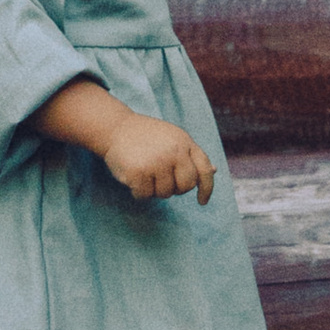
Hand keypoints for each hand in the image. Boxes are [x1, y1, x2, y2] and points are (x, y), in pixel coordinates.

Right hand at [32, 76, 214, 202]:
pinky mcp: (139, 172)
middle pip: (185, 186)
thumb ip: (191, 155)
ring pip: (165, 194)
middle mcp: (174, 152)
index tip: (202, 201)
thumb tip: (214, 171)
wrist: (115, 128)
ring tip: (145, 172)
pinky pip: (145, 196)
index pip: (203, 170)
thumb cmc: (146, 136)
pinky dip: (138, 192)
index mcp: (184, 142)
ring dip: (154, 189)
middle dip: (175, 188)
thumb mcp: (173, 139)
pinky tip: (133, 177)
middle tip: (160, 179)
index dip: (206, 188)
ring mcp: (157, 162)